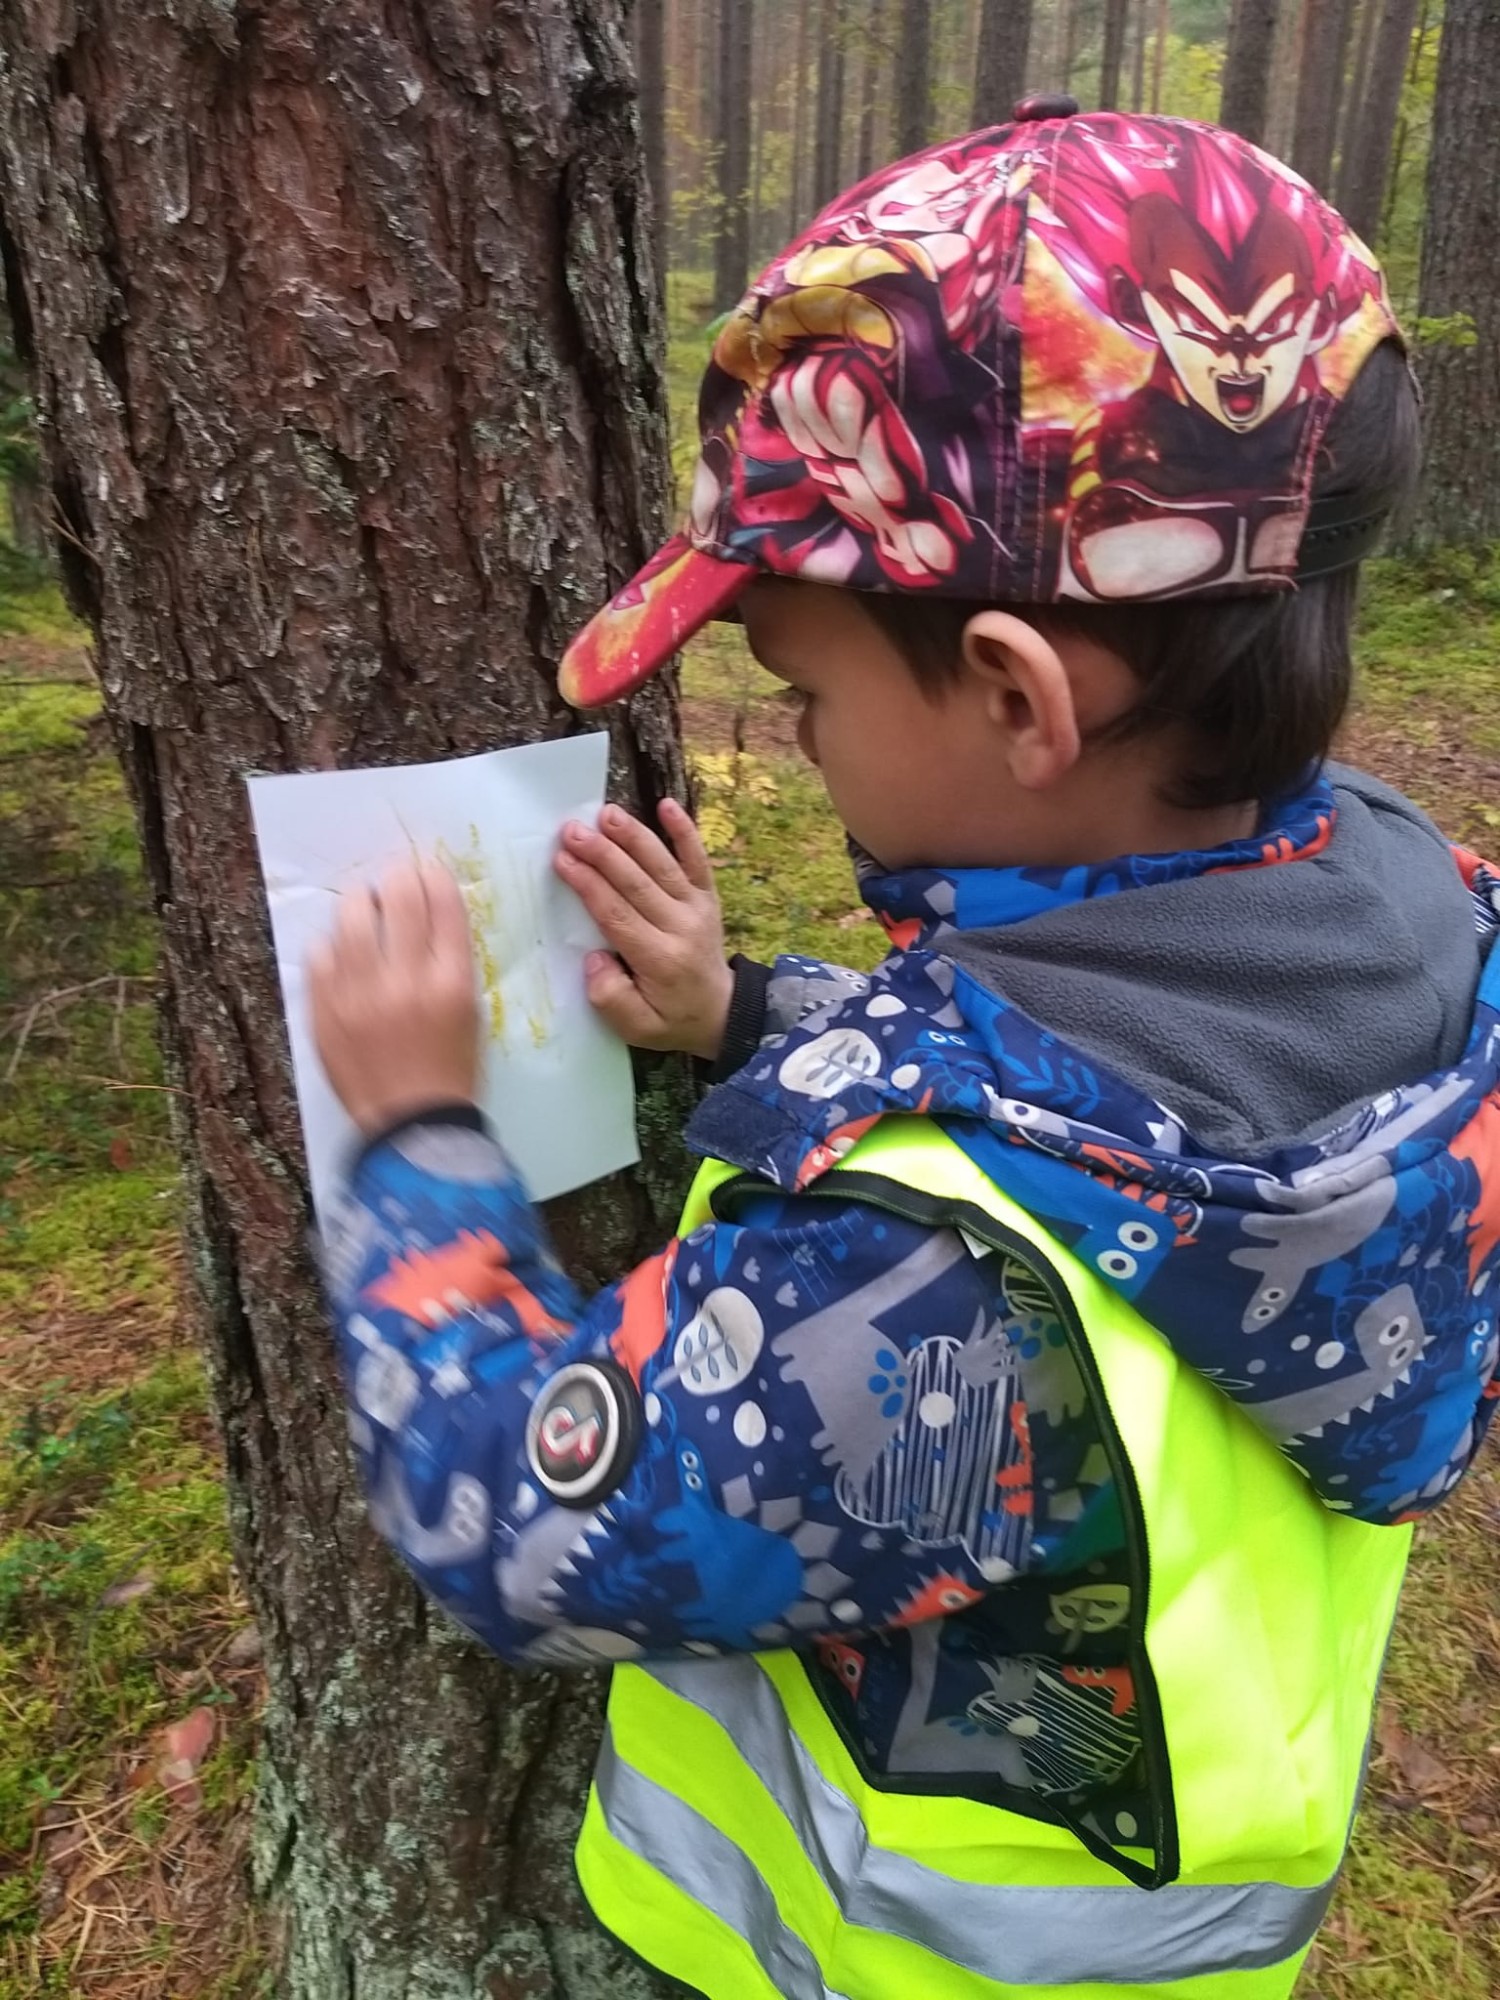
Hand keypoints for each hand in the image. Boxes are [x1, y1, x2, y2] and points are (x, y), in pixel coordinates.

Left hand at [307, 859, 480, 1136]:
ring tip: (362, 904)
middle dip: (398, 877)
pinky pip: (319, 955)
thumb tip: (427, 912)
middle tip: (393, 878)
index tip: (427, 870)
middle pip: (399, 898)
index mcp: (451, 982)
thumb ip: (450, 962)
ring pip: (351, 917)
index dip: (434, 876)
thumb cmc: (450, 1070)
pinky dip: (332, 945)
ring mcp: (359, 995)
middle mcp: (405, 981)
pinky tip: (341, 951)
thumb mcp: (470, 1012)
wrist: (411, 1125)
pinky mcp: (325, 1011)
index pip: (443, 903)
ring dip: (359, 901)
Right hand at [554, 799, 732, 1061]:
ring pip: (663, 865)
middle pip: (637, 883)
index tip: (562, 860)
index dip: (589, 885)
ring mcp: (697, 907)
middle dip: (602, 854)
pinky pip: (697, 860)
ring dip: (634, 836)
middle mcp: (681, 927)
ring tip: (606, 813)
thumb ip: (612, 998)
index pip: (618, 914)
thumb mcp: (638, 1029)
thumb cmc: (670, 1019)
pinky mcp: (707, 896)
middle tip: (571, 830)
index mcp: (660, 959)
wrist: (721, 1013)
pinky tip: (668, 804)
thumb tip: (595, 958)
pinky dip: (685, 831)